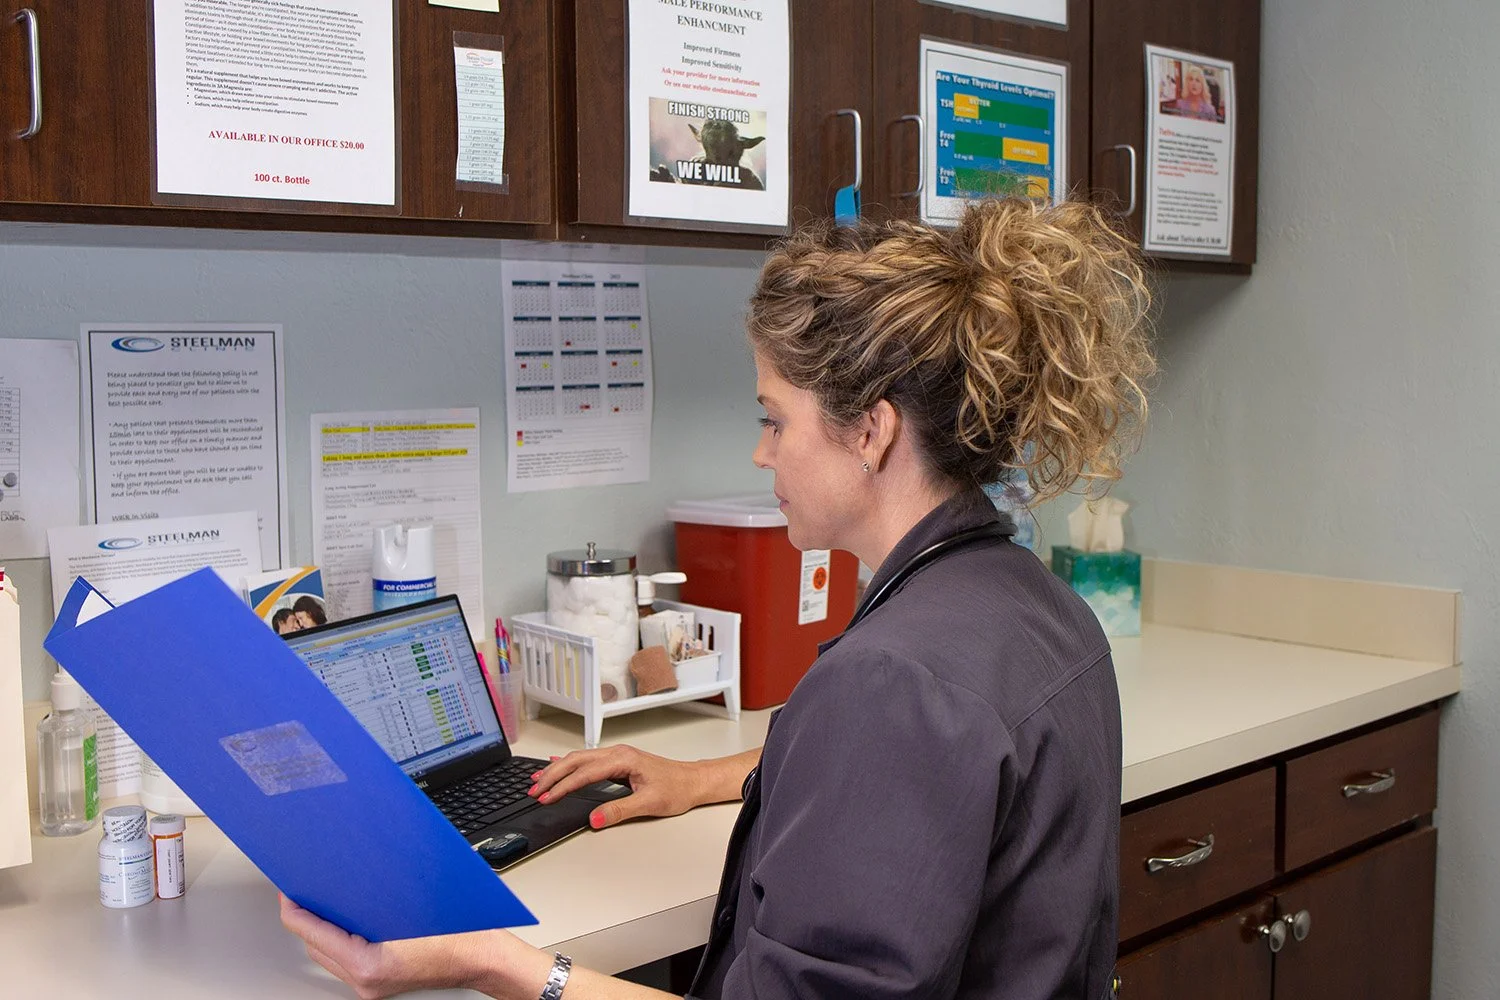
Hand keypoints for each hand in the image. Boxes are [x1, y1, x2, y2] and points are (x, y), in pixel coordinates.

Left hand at [279, 894, 549, 999]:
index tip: (288, 886)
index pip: (310, 931)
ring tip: (325, 898)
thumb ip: (375, 892)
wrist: (486, 960)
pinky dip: (340, 939)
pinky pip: (345, 959)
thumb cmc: (463, 932)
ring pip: (327, 954)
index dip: (294, 904)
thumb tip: (343, 872)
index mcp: (369, 963)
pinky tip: (348, 917)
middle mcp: (365, 980)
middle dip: (306, 915)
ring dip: (322, 928)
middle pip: (312, 945)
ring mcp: (371, 986)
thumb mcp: (416, 901)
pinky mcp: (378, 983)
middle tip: (306, 886)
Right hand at [528, 745, 706, 828]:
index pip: (584, 773)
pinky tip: (556, 765)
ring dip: (557, 770)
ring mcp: (617, 757)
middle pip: (576, 761)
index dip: (562, 786)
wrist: (693, 781)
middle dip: (552, 776)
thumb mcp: (649, 803)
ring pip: (579, 760)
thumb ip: (619, 810)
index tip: (546, 797)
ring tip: (537, 781)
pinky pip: (587, 762)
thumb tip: (595, 818)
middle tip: (533, 790)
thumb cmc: (677, 788)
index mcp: (623, 759)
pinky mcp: (618, 763)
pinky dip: (568, 766)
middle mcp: (617, 754)